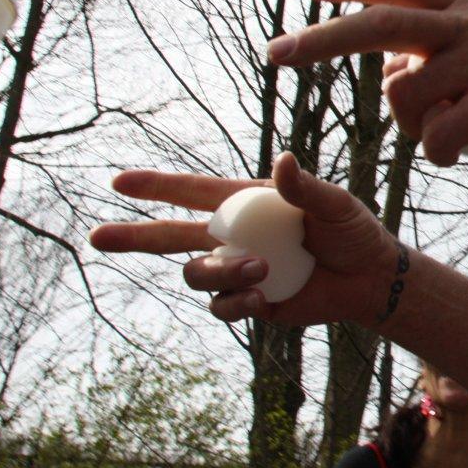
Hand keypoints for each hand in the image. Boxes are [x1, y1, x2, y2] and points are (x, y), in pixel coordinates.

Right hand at [89, 152, 398, 325]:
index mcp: (248, 203)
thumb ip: (304, 187)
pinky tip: (260, 295)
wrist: (370, 277)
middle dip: (133, 236)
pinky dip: (234, 300)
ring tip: (259, 268)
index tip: (119, 181)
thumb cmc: (353, 231)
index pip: (192, 192)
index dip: (156, 187)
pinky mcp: (251, 300)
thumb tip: (283, 161)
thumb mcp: (334, 204)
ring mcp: (239, 269)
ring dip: (219, 271)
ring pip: (197, 273)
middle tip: (98, 237)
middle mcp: (235, 235)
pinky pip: (222, 305)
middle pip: (171, 236)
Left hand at [265, 0, 467, 164]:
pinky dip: (433, 152)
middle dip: (321, 39)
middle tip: (276, 53)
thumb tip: (397, 67)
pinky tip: (451, 155)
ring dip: (406, 124)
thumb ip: (448, 45)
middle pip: (381, 24)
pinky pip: (439, 135)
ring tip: (437, 133)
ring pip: (407, 95)